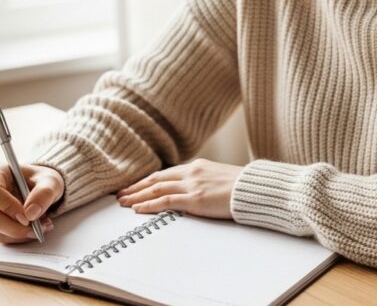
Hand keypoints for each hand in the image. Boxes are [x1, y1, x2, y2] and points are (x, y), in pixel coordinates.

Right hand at [0, 163, 63, 243]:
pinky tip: (34, 228)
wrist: (41, 188)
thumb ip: (44, 193)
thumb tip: (31, 214)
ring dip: (21, 234)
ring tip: (42, 225)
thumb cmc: (42, 180)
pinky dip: (20, 237)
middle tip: (38, 227)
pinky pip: (2, 237)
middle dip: (16, 227)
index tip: (27, 216)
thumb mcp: (51, 181)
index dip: (8, 207)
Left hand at [116, 158, 241, 218]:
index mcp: (197, 166)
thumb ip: (204, 181)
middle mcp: (191, 172)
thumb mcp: (220, 178)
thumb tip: (196, 191)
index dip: (147, 180)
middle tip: (121, 194)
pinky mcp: (195, 199)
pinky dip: (149, 205)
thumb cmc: (242, 187)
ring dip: (137, 196)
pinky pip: (165, 201)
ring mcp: (192, 185)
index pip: (165, 173)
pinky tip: (137, 209)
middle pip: (156, 179)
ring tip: (123, 202)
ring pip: (156, 189)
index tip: (135, 186)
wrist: (255, 189)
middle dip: (136, 187)